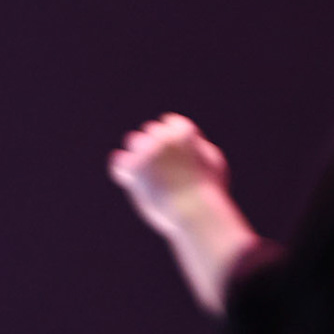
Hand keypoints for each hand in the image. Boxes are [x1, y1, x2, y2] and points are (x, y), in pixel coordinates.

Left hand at [107, 113, 231, 237]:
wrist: (195, 212)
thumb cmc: (209, 191)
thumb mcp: (214, 163)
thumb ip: (200, 146)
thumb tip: (190, 139)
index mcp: (184, 132)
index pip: (169, 122)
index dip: (170, 138)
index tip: (172, 155)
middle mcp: (164, 137)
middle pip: (150, 130)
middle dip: (154, 146)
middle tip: (161, 167)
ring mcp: (148, 152)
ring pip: (133, 140)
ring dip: (138, 154)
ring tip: (148, 173)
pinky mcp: (134, 169)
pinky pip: (118, 161)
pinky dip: (123, 170)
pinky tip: (132, 180)